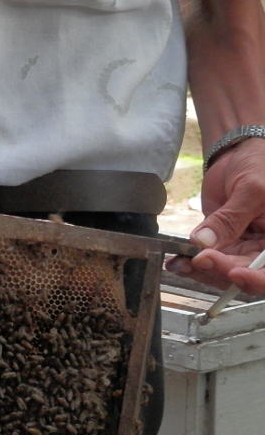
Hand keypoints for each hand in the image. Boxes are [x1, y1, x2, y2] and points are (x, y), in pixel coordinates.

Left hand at [166, 139, 264, 293]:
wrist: (239, 155)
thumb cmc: (259, 165)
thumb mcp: (252, 189)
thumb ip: (230, 218)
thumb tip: (206, 242)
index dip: (255, 278)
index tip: (234, 272)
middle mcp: (263, 249)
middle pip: (244, 273)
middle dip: (219, 271)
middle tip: (199, 260)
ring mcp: (242, 247)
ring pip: (222, 271)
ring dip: (200, 271)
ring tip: (182, 263)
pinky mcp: (221, 243)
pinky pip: (207, 259)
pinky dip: (190, 263)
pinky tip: (177, 261)